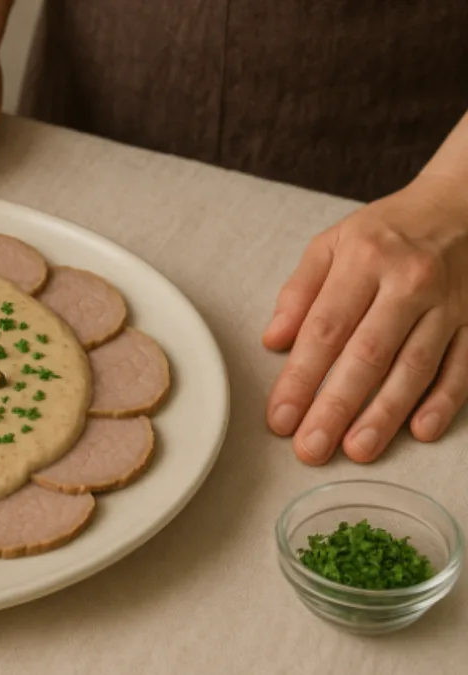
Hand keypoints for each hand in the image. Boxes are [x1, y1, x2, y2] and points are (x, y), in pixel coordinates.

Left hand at [263, 176, 467, 464]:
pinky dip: (443, 401)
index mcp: (364, 261)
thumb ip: (298, 292)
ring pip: (414, 367)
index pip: (324, 329)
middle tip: (312, 449)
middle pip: (367, 355)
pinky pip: (461, 367)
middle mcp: (409, 282)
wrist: (462, 206)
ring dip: (385, 414)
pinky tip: (420, 432)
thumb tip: (273, 341)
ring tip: (357, 450)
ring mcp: (448, 304)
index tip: (280, 417)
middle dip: (336, 407)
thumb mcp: (332, 244)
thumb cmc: (385, 232)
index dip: (300, 378)